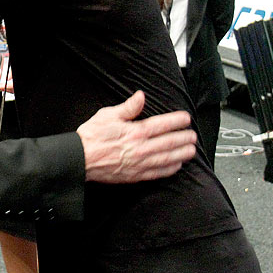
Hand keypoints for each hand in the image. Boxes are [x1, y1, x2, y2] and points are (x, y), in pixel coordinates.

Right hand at [76, 90, 195, 182]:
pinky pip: (158, 173)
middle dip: (184, 138)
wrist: (80, 158)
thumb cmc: (91, 137)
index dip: (177, 121)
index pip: (163, 124)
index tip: (185, 118)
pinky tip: (177, 166)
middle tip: (193, 135)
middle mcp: (141, 148)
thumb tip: (140, 96)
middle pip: (169, 142)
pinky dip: (170, 169)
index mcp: (135, 131)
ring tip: (191, 150)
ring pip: (167, 158)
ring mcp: (139, 163)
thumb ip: (128, 107)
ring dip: (182, 154)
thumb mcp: (108, 115)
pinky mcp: (135, 175)